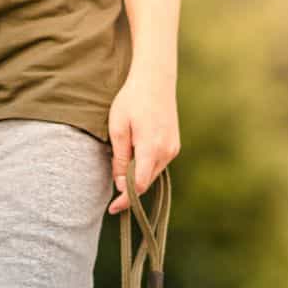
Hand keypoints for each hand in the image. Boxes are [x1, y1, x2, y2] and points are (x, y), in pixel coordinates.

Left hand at [107, 69, 180, 213]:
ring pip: (152, 174)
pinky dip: (145, 166)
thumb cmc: (132, 100)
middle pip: (145, 182)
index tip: (113, 209)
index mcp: (151, 148)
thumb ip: (120, 159)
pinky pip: (157, 164)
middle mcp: (167, 152)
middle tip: (112, 190)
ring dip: (137, 175)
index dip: (125, 199)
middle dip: (129, 188)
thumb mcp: (118, 128)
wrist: (155, 79)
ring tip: (123, 158)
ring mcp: (173, 149)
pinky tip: (134, 153)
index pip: (139, 186)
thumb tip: (121, 185)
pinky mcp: (174, 145)